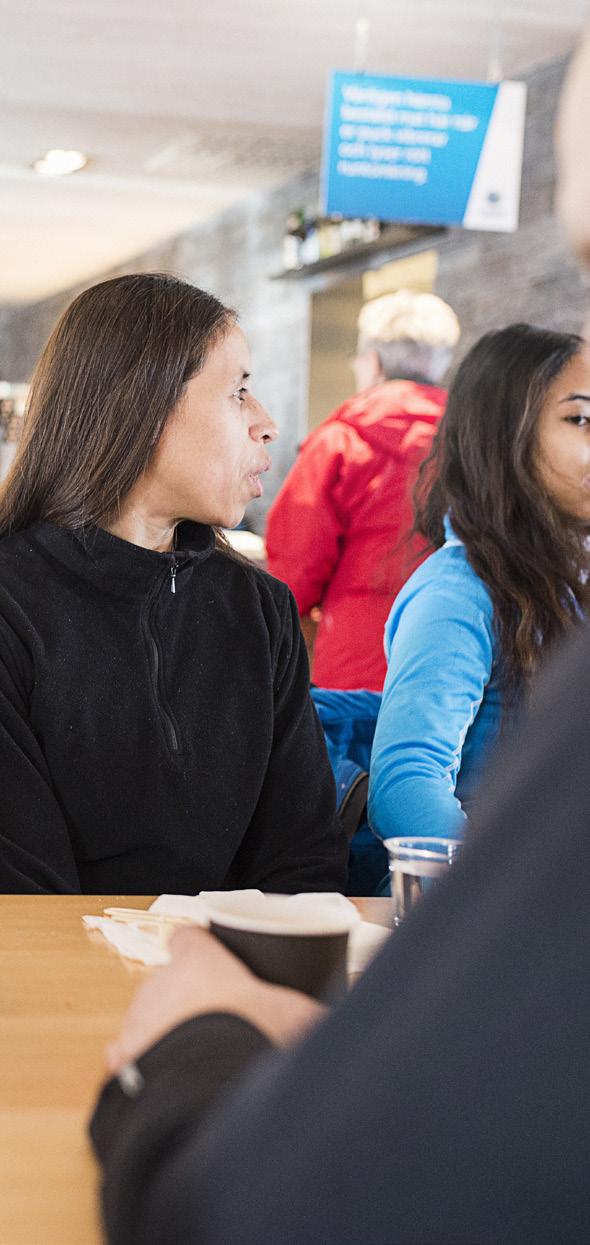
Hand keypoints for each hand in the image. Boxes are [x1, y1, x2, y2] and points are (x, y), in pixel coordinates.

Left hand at [106, 925, 325, 1072]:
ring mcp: (138, 1023)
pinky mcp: (124, 1062)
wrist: (206, 1091)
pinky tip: (164, 1075)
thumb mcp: (296, 1015)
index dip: (201, 947)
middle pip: (169, 980)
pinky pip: (128, 1055)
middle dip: (189, 997)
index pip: (189, 937)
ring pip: (148, 1017)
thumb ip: (310, 1010)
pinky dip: (143, 1064)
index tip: (215, 960)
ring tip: (196, 1055)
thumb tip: (334, 1017)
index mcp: (198, 962)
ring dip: (166, 1030)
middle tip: (220, 1020)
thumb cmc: (249, 1037)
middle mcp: (160, 985)